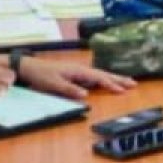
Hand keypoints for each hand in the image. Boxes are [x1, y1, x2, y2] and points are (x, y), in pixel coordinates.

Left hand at [15, 57, 135, 99]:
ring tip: (125, 81)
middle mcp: (81, 69)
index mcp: (78, 71)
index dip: (111, 84)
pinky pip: (94, 76)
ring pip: (100, 74)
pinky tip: (106, 81)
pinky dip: (104, 78)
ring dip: (113, 78)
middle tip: (133, 83)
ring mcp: (78, 71)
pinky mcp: (75, 74)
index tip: (123, 89)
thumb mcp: (53, 84)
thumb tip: (86, 94)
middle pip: (103, 74)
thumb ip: (70, 89)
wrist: (29, 67)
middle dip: (118, 79)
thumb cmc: (41, 75)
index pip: (99, 78)